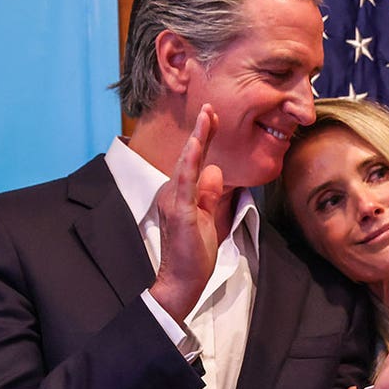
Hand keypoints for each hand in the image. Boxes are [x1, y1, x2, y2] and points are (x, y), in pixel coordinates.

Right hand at [148, 105, 223, 321]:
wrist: (183, 281)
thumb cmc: (194, 253)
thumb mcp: (208, 217)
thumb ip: (209, 194)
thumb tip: (216, 171)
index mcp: (180, 194)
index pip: (194, 161)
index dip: (203, 138)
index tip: (211, 117)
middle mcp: (173, 193)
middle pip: (190, 157)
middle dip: (201, 131)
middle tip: (210, 107)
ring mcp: (175, 202)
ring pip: (187, 164)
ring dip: (197, 139)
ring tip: (206, 116)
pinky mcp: (180, 212)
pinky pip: (185, 183)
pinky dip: (190, 162)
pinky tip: (195, 146)